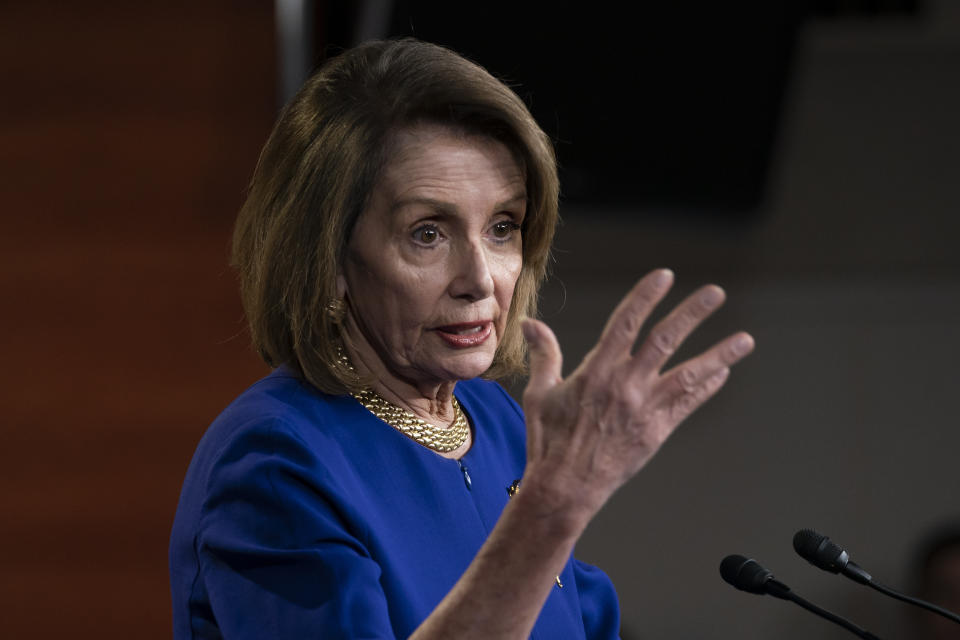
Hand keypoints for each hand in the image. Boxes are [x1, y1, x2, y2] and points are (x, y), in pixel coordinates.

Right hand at [520, 268, 753, 519]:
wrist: (565, 488)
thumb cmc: (548, 440)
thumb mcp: (540, 393)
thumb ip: (544, 354)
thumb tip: (530, 323)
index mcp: (596, 371)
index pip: (626, 323)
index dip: (646, 297)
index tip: (664, 276)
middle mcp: (625, 385)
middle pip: (665, 340)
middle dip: (692, 314)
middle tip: (716, 293)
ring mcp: (645, 409)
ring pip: (689, 374)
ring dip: (719, 355)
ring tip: (745, 340)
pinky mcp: (657, 432)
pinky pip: (688, 404)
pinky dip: (707, 387)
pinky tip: (723, 373)